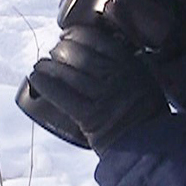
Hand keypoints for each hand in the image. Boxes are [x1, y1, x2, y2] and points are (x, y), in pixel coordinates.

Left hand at [27, 25, 169, 153]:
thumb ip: (133, 67)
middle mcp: (118, 78)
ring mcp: (103, 97)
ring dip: (49, 67)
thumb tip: (111, 50)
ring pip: (70, 73)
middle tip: (53, 50)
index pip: (99, 41)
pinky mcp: (90, 117)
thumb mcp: (148, 84)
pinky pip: (63, 96)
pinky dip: (46, 85)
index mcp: (132, 67)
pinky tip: (36, 79)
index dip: (78, 34)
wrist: (149, 151)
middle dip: (62, 49)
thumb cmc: (147, 119)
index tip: (67, 34)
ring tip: (40, 65)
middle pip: (82, 55)